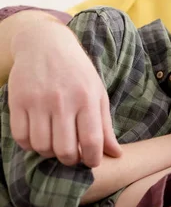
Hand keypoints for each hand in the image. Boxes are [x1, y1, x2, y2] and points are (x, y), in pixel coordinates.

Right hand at [8, 20, 120, 166]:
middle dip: (70, 160)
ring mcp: (38, 101)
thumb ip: (106, 126)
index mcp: (87, 99)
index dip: (92, 159)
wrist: (46, 44)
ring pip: (41, 146)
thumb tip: (116, 154)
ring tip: (55, 144)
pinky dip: (30, 145)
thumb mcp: (98, 94)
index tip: (91, 161)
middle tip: (72, 155)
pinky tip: (38, 137)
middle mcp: (63, 101)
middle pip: (65, 149)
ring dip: (49, 153)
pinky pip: (21, 137)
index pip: (91, 141)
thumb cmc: (78, 73)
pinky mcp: (17, 101)